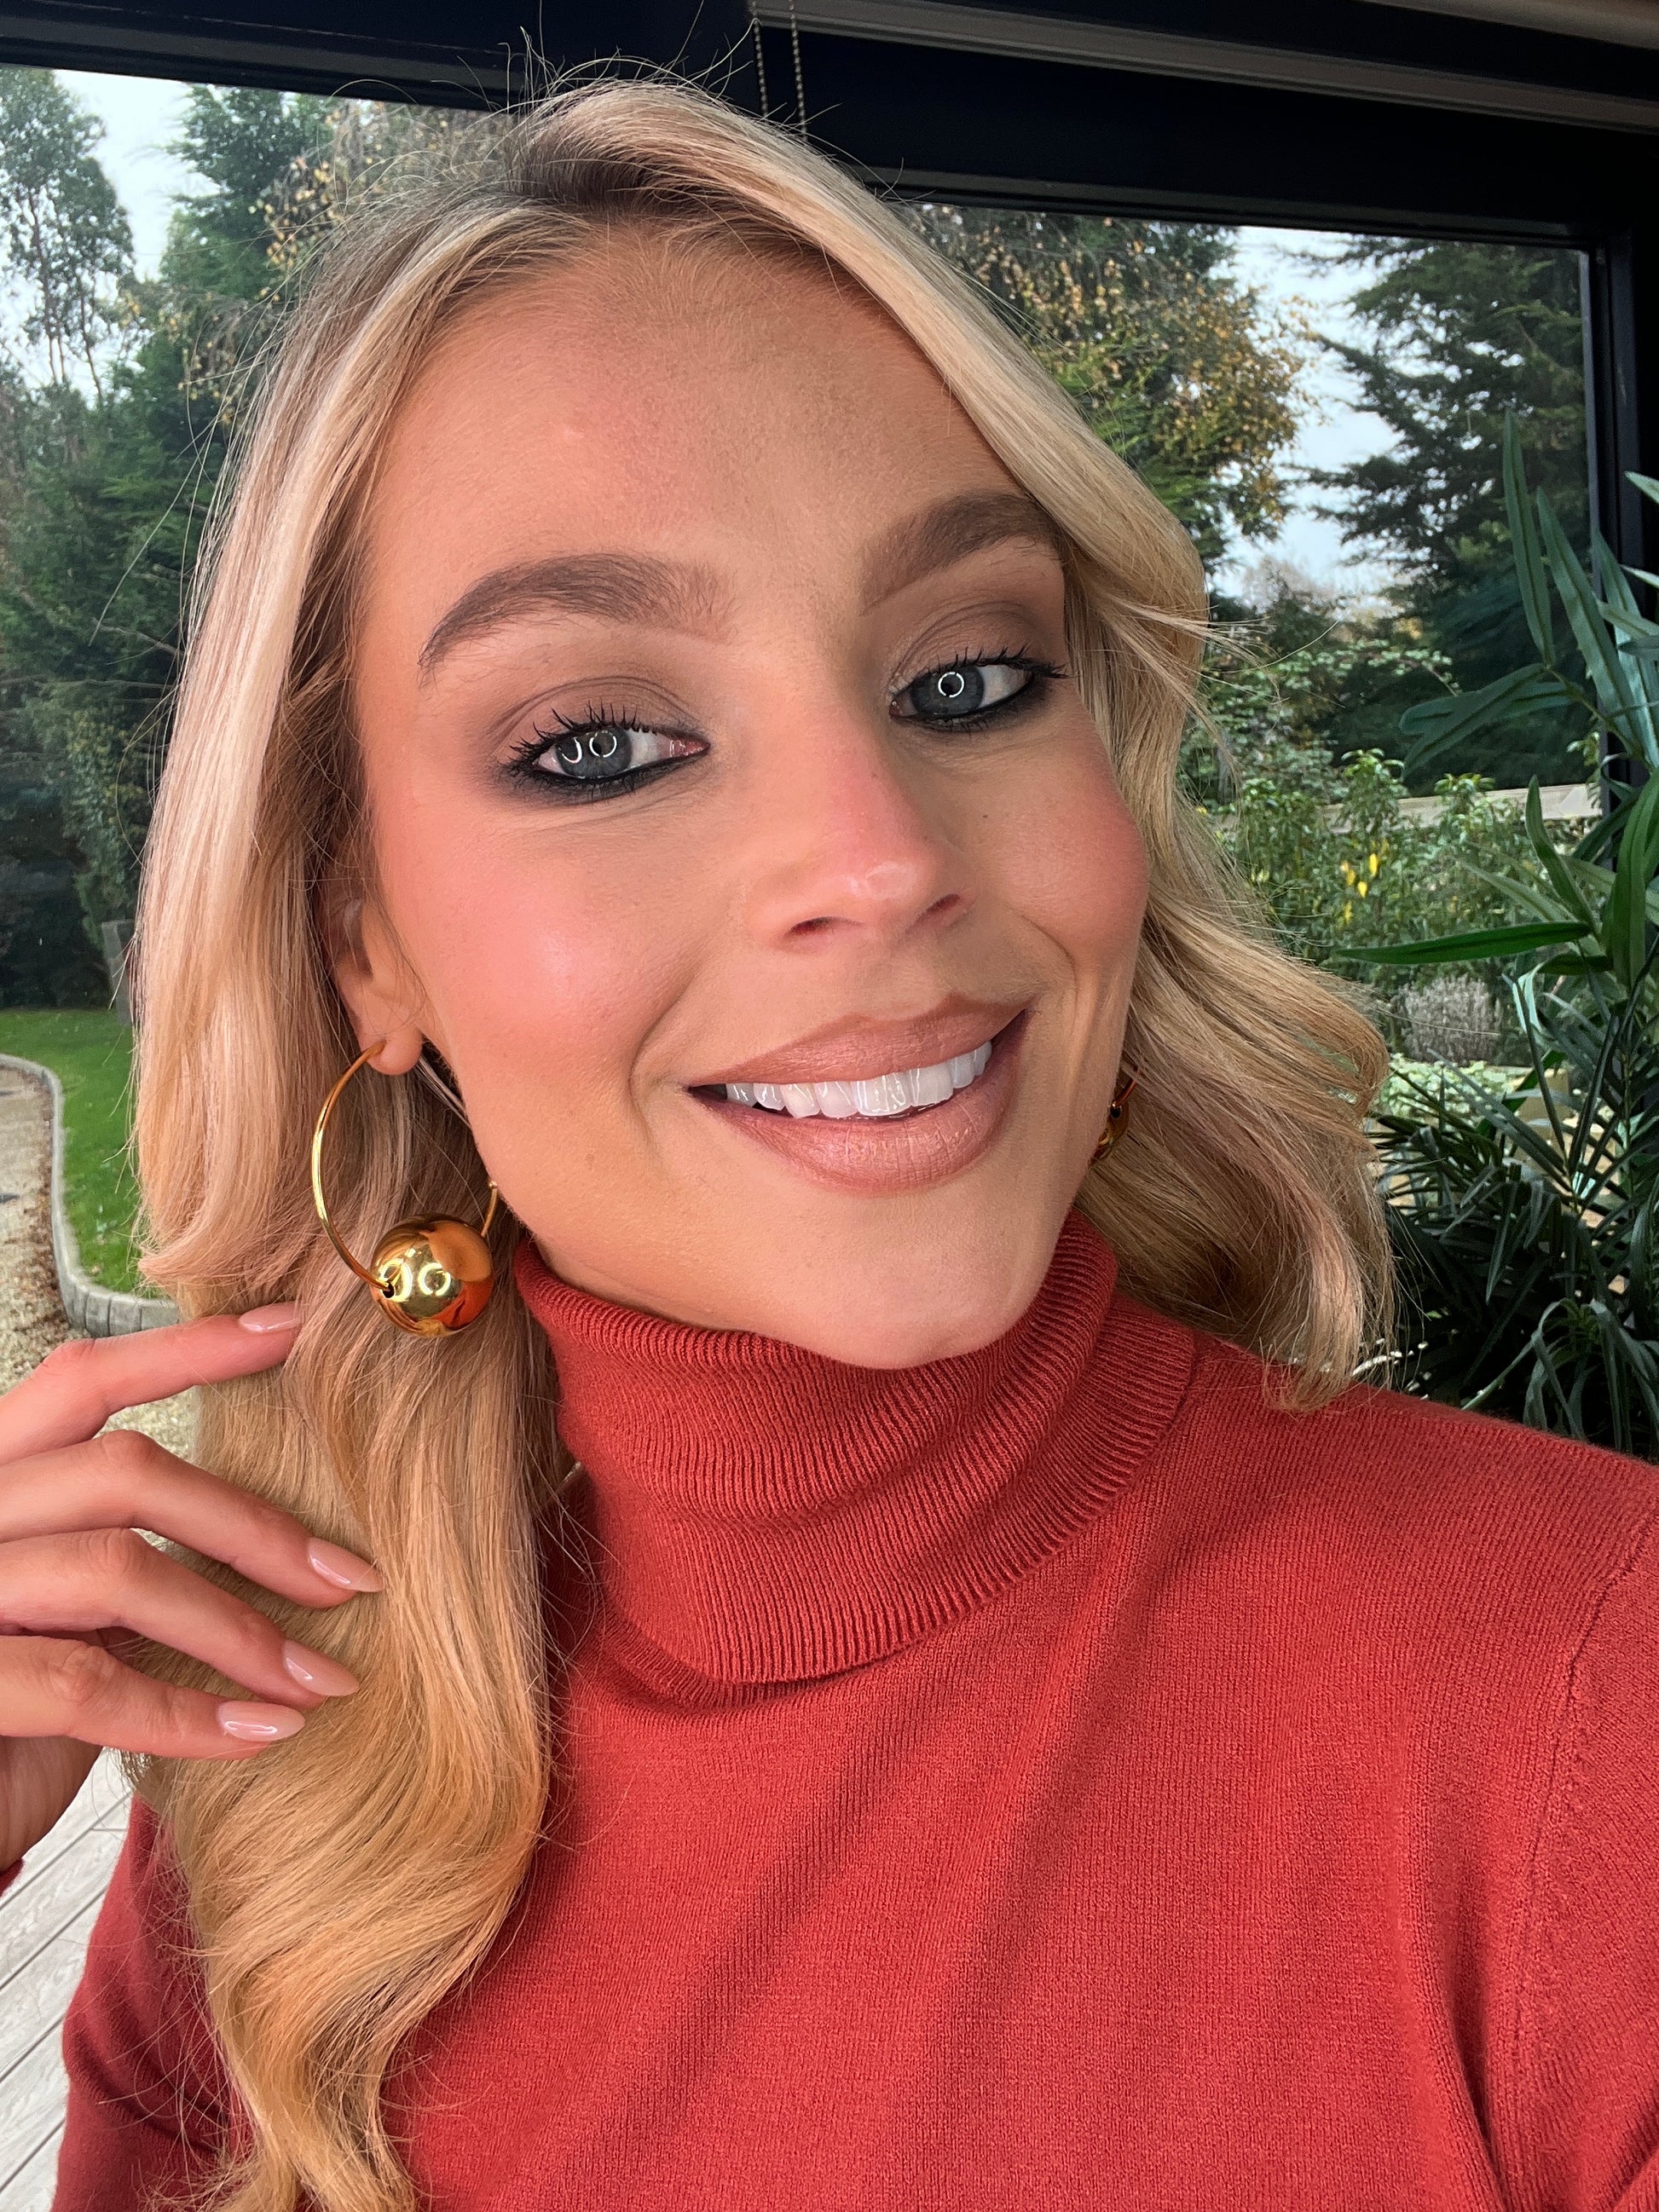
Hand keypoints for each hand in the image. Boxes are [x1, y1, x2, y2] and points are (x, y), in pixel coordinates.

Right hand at [0, 1307, 382, 1875]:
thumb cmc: (12, 1714)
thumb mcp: (66, 1614)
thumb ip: (124, 1551)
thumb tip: (273, 1530)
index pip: (82, 1380)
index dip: (186, 1348)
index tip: (293, 1328)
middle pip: (125, 1472)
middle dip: (253, 1526)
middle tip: (352, 1581)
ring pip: (119, 1572)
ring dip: (241, 1631)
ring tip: (324, 1679)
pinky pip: (91, 1684)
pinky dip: (192, 1714)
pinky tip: (265, 1734)